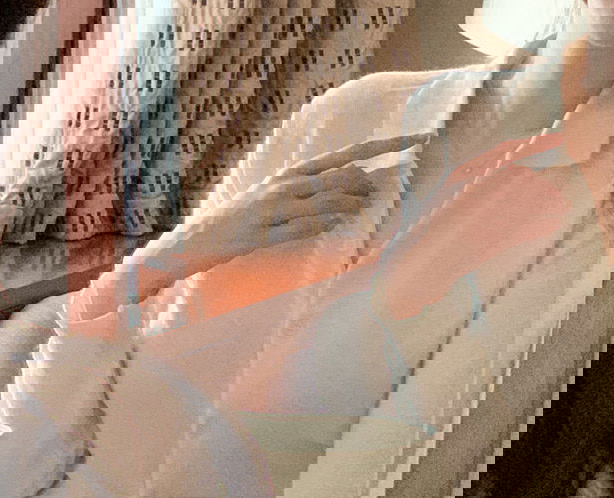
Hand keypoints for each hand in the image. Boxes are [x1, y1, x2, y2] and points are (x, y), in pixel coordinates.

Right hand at [181, 135, 421, 269]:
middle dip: (372, 168)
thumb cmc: (245, 224)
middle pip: (337, 171)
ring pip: (318, 197)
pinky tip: (339, 221)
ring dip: (348, 197)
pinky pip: (296, 227)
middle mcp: (287, 185)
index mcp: (295, 176)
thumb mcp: (283, 205)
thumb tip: (356, 189)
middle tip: (405, 163)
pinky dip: (319, 222)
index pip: (346, 156)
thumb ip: (317, 196)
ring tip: (372, 198)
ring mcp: (274, 208)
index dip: (382, 146)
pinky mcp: (263, 234)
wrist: (199, 240)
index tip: (415, 140)